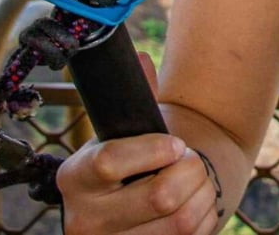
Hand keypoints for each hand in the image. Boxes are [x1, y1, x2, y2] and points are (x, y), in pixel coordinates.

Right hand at [55, 54, 221, 234]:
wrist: (137, 207)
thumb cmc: (135, 159)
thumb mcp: (128, 131)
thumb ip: (137, 95)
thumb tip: (140, 59)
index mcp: (74, 177)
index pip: (109, 161)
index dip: (152, 149)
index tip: (175, 143)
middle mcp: (84, 219)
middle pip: (159, 195)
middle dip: (190, 170)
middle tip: (192, 160)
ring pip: (181, 222)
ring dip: (203, 195)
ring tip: (199, 181)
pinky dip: (205, 219)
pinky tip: (198, 205)